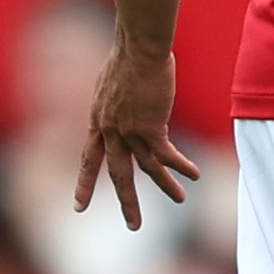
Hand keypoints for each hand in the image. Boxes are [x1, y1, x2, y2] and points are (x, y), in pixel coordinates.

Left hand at [74, 42, 200, 230]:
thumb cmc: (129, 56)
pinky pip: (166, 155)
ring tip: (182, 201)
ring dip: (166, 186)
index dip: (85, 183)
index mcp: (97, 121)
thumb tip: (128, 104)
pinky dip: (180, 166)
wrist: (138, 48)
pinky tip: (194, 174)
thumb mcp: (112, 83)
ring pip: (147, 168)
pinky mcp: (150, 127)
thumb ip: (116, 102)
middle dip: (127, 201)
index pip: (88, 159)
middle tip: (134, 225)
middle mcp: (109, 131)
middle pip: (117, 174)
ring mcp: (128, 131)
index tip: (79, 206)